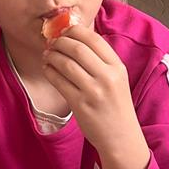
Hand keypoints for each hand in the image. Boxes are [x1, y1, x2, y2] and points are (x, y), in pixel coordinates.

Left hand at [42, 24, 139, 155]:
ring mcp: (93, 91)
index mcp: (117, 67)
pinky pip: (59, 81)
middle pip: (77, 48)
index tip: (64, 31)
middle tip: (52, 43)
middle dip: (60, 42)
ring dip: (52, 56)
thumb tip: (76, 39)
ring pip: (66, 64)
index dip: (75, 31)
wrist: (121, 137)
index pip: (94, 39)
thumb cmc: (116, 107)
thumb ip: (101, 61)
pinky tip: (47, 69)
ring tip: (47, 55)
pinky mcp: (80, 104)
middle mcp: (107, 77)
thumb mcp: (117, 79)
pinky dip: (49, 72)